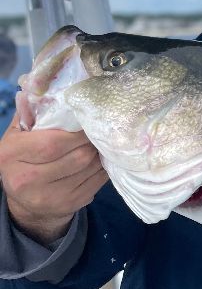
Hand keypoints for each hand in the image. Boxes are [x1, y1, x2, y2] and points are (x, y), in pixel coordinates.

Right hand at [0, 97, 107, 244]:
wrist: (27, 203)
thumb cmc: (23, 160)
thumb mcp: (18, 135)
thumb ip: (30, 112)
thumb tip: (40, 82)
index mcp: (11, 156)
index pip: (53, 142)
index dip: (77, 132)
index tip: (88, 122)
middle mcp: (26, 180)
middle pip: (78, 156)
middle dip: (92, 142)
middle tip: (99, 132)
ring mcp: (49, 197)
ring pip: (91, 168)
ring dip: (101, 154)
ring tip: (100, 144)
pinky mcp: (70, 205)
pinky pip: (98, 181)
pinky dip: (104, 168)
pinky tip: (100, 160)